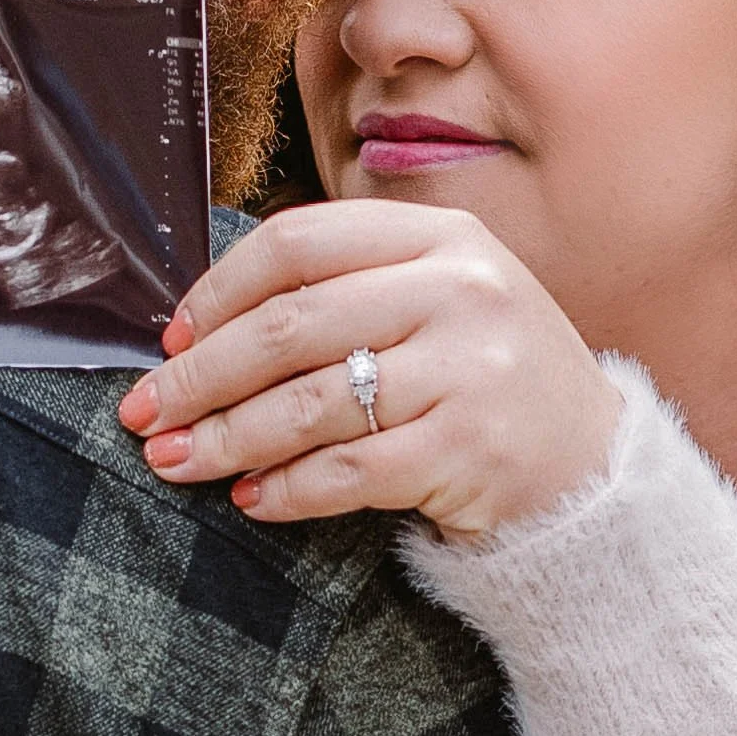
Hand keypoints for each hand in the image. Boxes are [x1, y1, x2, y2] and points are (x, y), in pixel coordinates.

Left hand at [116, 199, 621, 538]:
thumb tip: (200, 327)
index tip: (170, 339)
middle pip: (290, 325)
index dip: (219, 291)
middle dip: (201, 375)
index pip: (300, 243)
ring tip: (174, 461)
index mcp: (442, 236)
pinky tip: (251, 498)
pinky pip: (349, 470)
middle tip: (143, 411)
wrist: (593, 468)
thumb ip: (346, 289)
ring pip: (310, 402)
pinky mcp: (471, 449)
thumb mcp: (439, 300)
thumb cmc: (488, 379)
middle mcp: (461, 290)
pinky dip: (288, 489)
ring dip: (226, 438)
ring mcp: (471, 369)